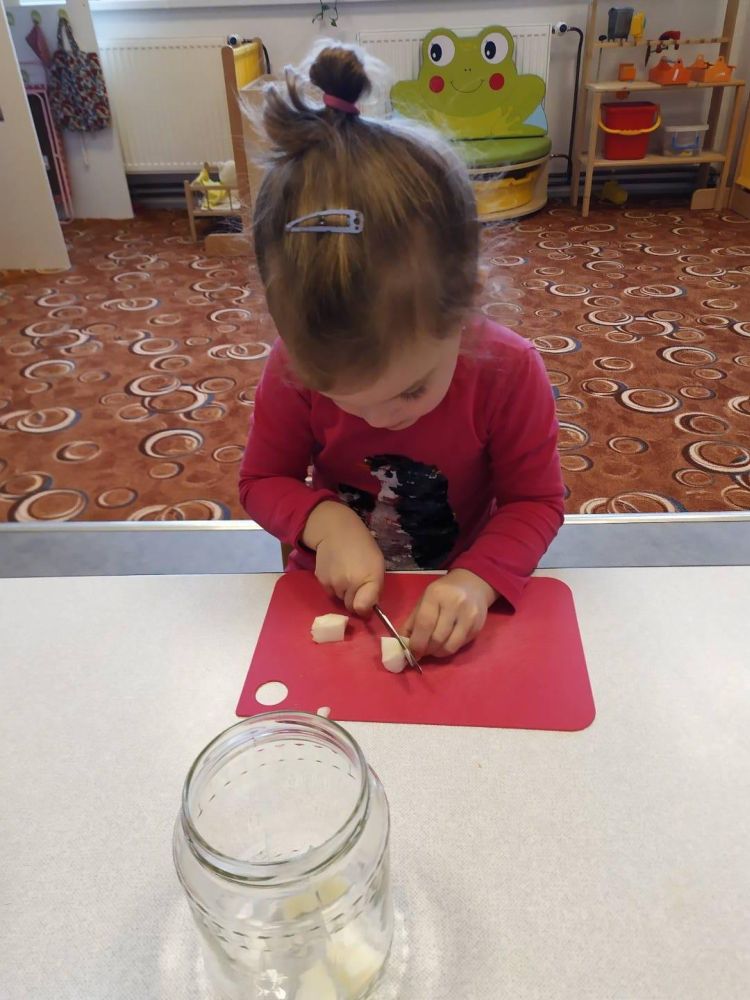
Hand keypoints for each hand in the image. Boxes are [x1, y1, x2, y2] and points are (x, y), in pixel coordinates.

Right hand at [302, 501, 383, 615]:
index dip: (365, 609)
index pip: (362, 608)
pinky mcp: (321, 580)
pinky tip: (336, 571)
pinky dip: (333, 586)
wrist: (336, 531)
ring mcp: (333, 583)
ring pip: (339, 598)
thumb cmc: (362, 546)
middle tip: (357, 582)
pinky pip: (330, 591)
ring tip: (346, 573)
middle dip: (354, 599)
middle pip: (350, 606)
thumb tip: (368, 608)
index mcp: (368, 579)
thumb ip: (375, 587)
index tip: (366, 604)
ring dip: (343, 592)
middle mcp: (349, 584)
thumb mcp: (377, 564)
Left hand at [403, 569, 496, 658]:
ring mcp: (469, 616)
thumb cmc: (443, 593)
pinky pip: (460, 646)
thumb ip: (412, 622)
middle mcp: (455, 604)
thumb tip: (402, 645)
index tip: (411, 653)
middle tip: (421, 651)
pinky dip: (449, 648)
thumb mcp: (424, 600)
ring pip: (450, 647)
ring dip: (438, 653)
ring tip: (433, 648)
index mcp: (436, 595)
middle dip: (426, 650)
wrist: (472, 584)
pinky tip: (446, 642)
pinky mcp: (477, 627)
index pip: (425, 624)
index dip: (416, 643)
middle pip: (437, 638)